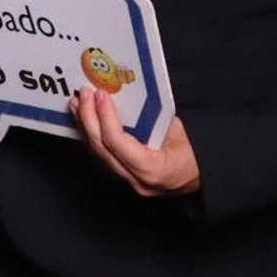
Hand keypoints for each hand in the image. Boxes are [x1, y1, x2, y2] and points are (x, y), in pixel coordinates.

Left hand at [71, 88, 200, 196]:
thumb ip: (150, 118)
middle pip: (101, 148)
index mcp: (152, 170)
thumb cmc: (194, 156)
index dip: (105, 117)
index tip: (100, 96)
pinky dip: (94, 135)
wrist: (198, 178)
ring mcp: (127, 182)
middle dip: (88, 118)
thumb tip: (126, 99)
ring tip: (77, 104)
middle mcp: (136, 180)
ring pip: (98, 153)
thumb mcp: (177, 132)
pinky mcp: (123, 176)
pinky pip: (103, 154)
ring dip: (85, 126)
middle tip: (83, 95)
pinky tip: (87, 120)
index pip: (117, 142)